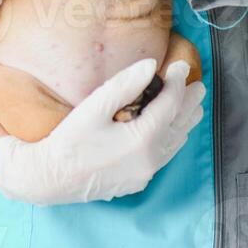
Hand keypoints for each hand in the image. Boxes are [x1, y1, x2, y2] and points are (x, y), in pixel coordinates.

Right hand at [0, 57, 205, 205]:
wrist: (49, 179)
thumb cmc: (69, 140)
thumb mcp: (94, 106)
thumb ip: (124, 85)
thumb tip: (150, 66)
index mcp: (143, 139)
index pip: (170, 104)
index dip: (177, 82)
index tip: (180, 65)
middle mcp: (151, 159)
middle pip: (180, 125)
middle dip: (189, 103)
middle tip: (198, 85)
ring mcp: (145, 174)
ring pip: (175, 144)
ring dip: (184, 122)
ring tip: (192, 107)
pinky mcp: (138, 182)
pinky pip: (164, 157)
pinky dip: (172, 139)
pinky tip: (171, 132)